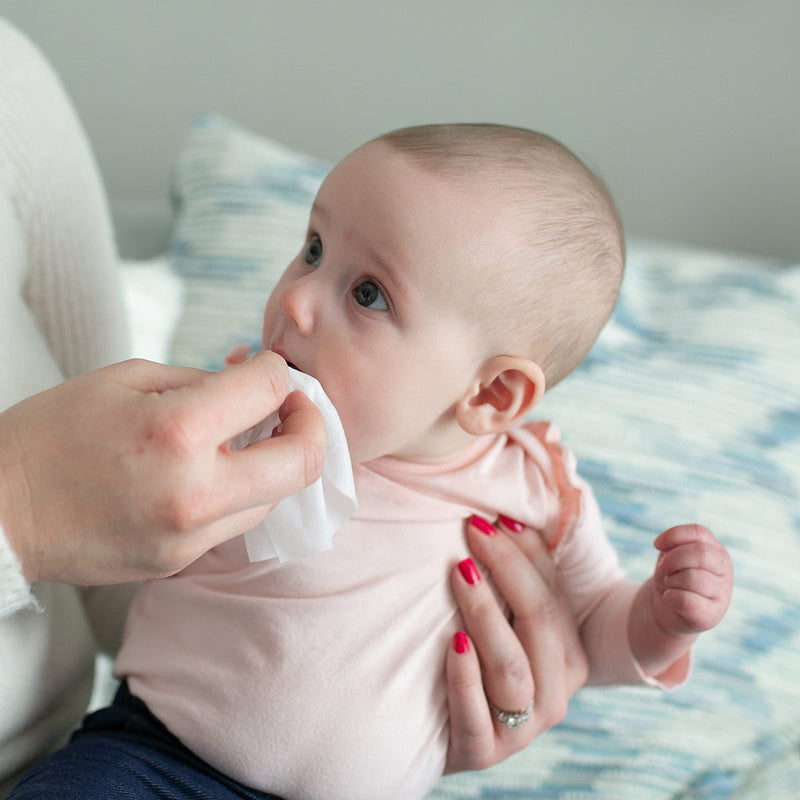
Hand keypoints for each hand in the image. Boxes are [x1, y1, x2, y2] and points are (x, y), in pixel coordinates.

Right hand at [0, 351, 325, 584]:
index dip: (279, 372)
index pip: (271, 390)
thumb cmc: (52, 434)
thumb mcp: (125, 379)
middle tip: (297, 408)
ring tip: (250, 437)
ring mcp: (190, 535)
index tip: (268, 370)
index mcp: (176, 430)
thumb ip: (202, 380)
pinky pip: (237, 521)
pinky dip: (243, 490)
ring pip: (276, 496)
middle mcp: (194, 490)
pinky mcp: (180, 561)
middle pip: (304, 462)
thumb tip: (251, 380)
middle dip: (313, 426)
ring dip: (277, 461)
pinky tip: (217, 470)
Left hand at [445, 515, 587, 772]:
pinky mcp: (482, 751)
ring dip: (485, 614)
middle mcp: (555, 694)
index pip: (553, 595)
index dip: (527, 552)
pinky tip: (451, 641)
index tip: (495, 516)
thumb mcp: (504, 624)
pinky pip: (476, 714)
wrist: (442, 732)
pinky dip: (465, 675)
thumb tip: (504, 516)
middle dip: (507, 568)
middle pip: (539, 621)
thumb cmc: (477, 661)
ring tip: (460, 573)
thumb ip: (514, 584)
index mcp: (569, 657)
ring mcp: (521, 728)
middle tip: (472, 531)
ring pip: (512, 666)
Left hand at [651, 524, 732, 635]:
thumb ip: (674, 545)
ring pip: (692, 578)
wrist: (667, 608)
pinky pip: (687, 601)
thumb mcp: (671, 555)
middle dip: (673, 559)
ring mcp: (722, 593)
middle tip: (662, 568)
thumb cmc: (672, 576)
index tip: (656, 545)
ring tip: (671, 585)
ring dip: (671, 580)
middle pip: (700, 553)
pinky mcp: (712, 615)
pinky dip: (670, 597)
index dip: (673, 535)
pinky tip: (670, 598)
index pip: (698, 533)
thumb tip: (663, 545)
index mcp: (716, 551)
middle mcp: (725, 570)